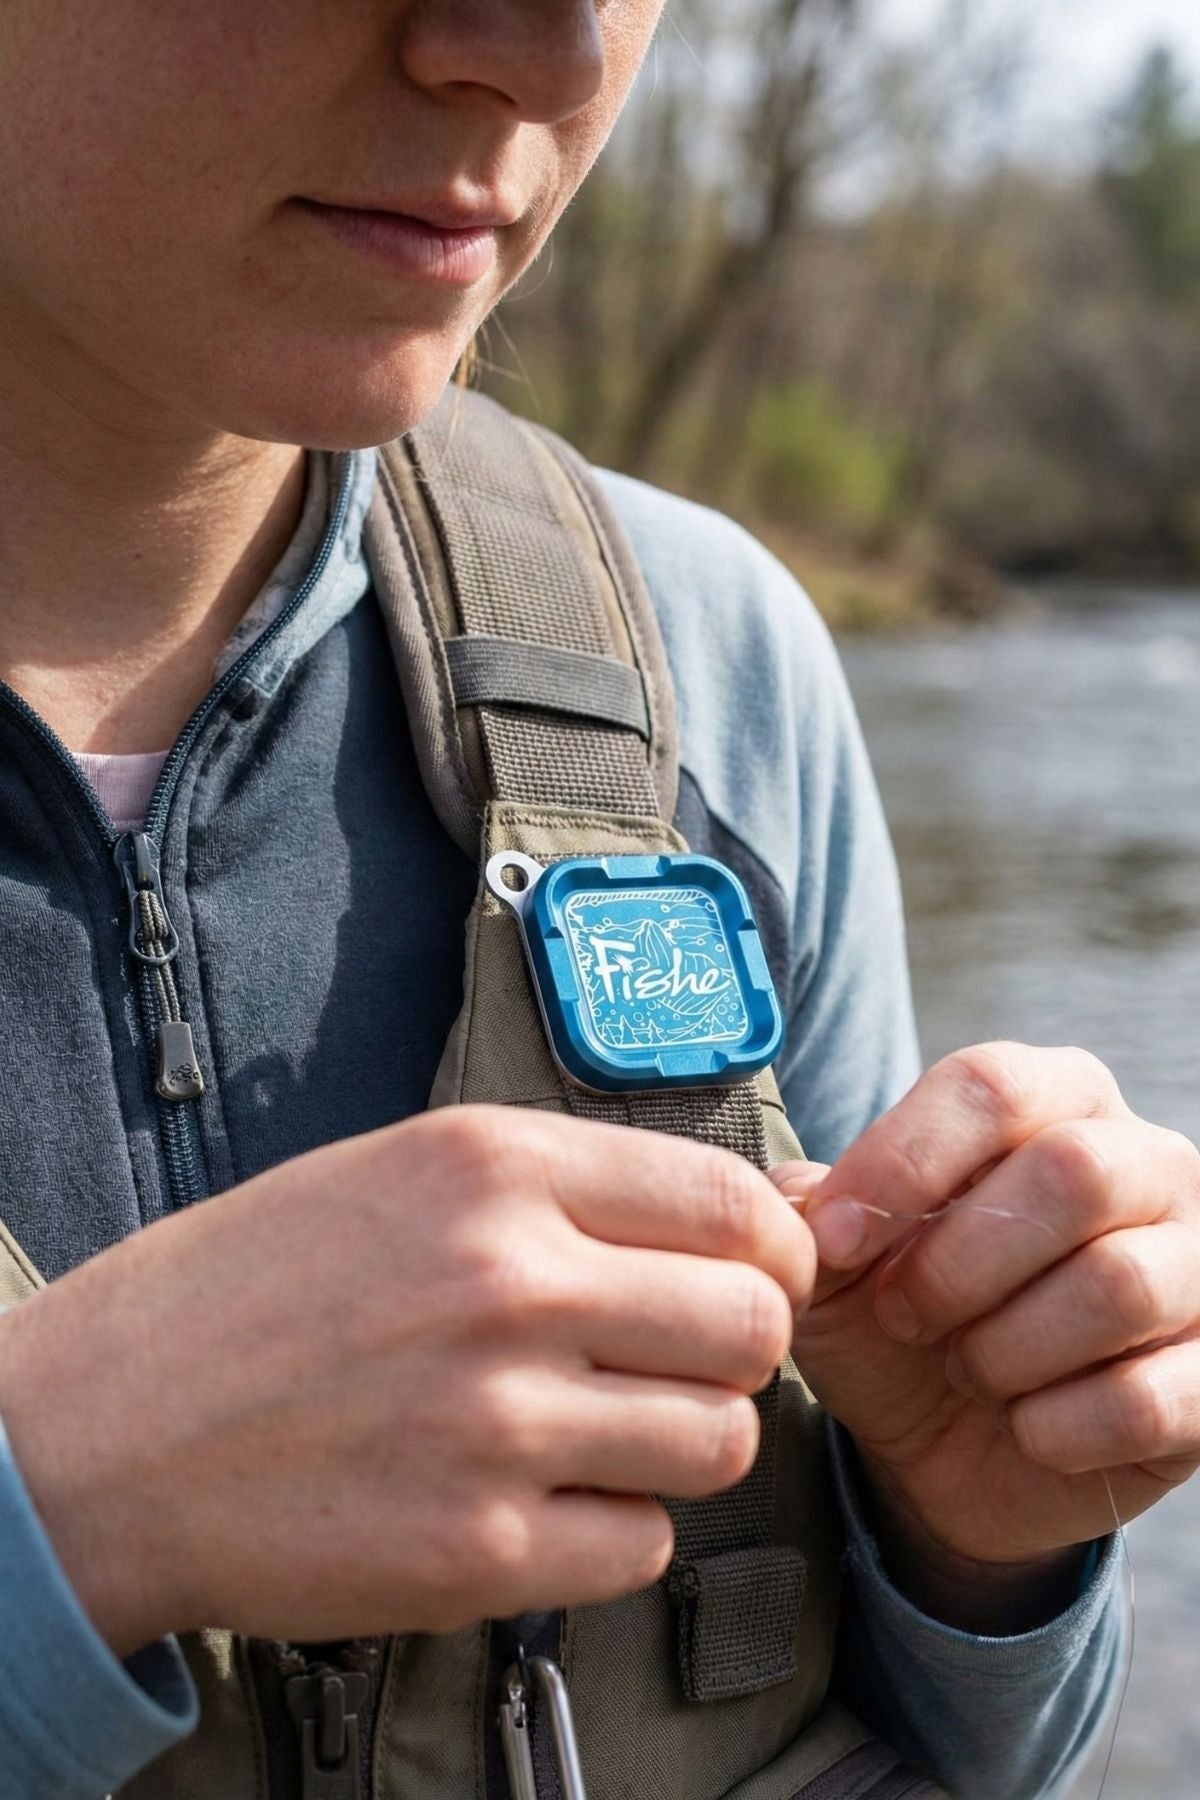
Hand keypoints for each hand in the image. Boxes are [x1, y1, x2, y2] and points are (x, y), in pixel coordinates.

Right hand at [0, 1106, 813, 1657]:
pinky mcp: (478, 1549)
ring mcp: (498, 1422)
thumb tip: (728, 1217)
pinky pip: (644, 1546)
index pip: (731, 1201)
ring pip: (721, 1441)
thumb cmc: (252, 1291)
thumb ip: (560, 1187)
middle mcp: (511, 1283)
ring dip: (686, 1441)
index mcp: (494, 1168)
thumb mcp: (403, 1172)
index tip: (763, 1275)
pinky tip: (545, 1500)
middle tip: (689, 1361)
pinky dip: (616, 1529)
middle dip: (744, 1348)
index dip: (776, 1248)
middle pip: (753, 1326)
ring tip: (607, 1431)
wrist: (106, 1433)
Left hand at [775, 1044, 1199, 1625]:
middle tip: (905, 1315)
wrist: (953, 1454)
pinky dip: (1057, 1428)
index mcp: (1054, 1100)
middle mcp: (1147, 1163)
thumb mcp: (837, 1267)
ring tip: (969, 1369)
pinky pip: (1150, 1398)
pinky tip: (1026, 1428)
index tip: (834, 1239)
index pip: (992, 1085)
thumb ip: (812, 1213)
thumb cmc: (903, 1323)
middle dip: (960, 1262)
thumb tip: (798, 1195)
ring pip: (1119, 1283)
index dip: (902, 1162)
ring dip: (1005, 1349)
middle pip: (1075, 1171)